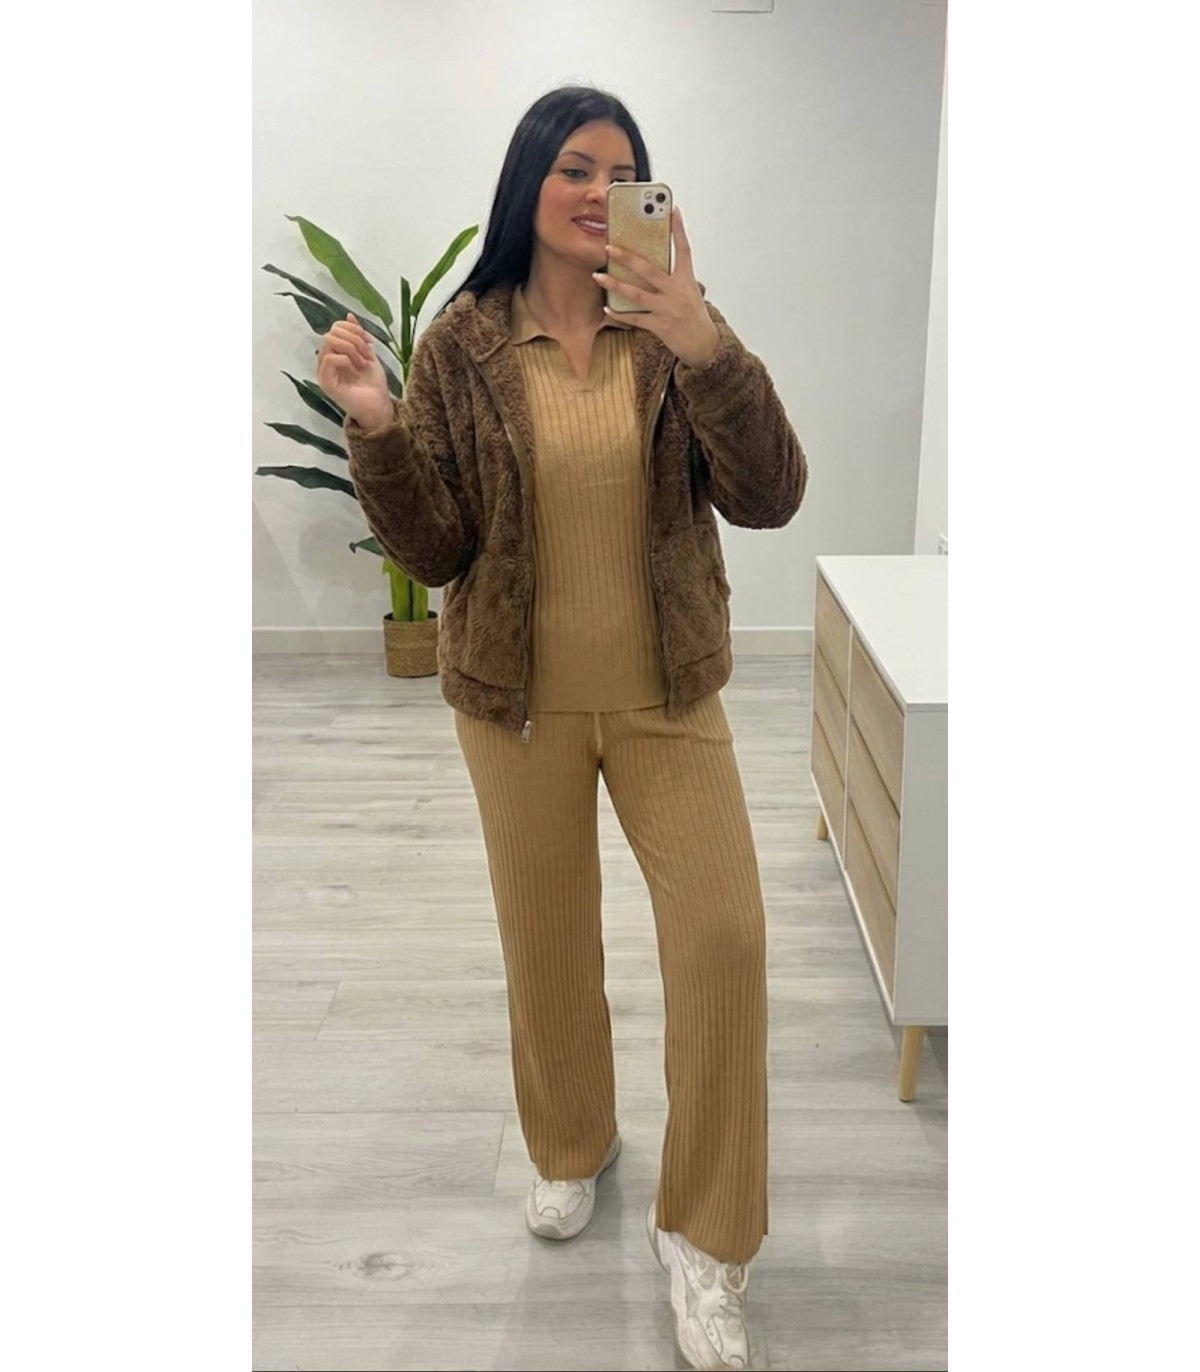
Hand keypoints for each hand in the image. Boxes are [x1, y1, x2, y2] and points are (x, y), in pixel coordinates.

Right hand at [316, 313, 390, 427]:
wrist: (379, 406)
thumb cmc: (373, 384)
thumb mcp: (368, 353)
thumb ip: (357, 336)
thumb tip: (349, 315)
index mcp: (335, 352)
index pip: (336, 328)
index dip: (354, 329)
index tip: (371, 341)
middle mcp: (326, 360)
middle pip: (332, 332)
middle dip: (354, 339)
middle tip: (367, 355)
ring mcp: (324, 371)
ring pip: (329, 341)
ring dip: (351, 349)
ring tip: (363, 363)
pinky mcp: (325, 382)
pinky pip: (329, 358)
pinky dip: (346, 359)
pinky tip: (356, 369)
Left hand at [592, 207, 720, 368]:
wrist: (704, 345)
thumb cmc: (694, 317)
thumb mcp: (690, 292)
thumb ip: (674, 279)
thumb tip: (650, 267)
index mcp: (686, 279)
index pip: (684, 249)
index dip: (678, 229)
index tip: (673, 210)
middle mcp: (676, 291)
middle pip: (648, 269)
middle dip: (626, 257)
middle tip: (609, 246)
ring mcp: (667, 308)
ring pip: (636, 294)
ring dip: (614, 285)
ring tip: (598, 276)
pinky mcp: (660, 326)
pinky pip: (635, 318)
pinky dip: (619, 314)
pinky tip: (607, 308)